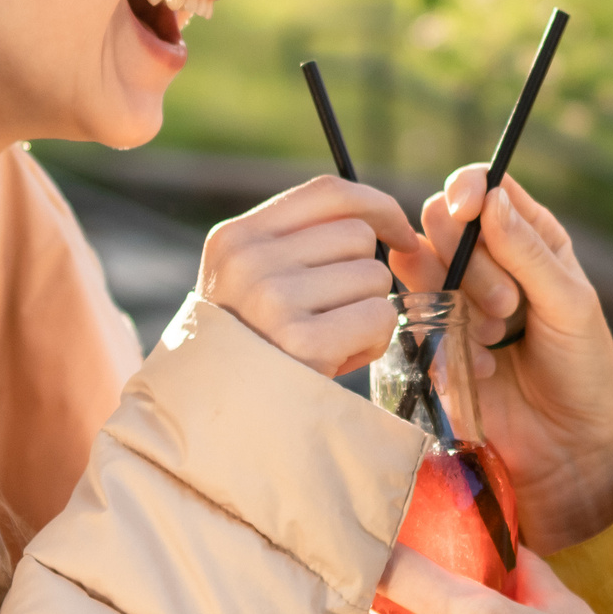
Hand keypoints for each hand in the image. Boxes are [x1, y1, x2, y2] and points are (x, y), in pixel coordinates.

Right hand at [199, 178, 421, 378]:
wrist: (214, 420)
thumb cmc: (251, 348)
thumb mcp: (249, 282)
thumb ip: (295, 244)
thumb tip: (380, 221)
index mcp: (235, 237)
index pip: (327, 193)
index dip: (377, 207)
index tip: (398, 235)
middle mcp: (250, 261)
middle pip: (357, 235)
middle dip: (365, 274)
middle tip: (336, 315)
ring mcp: (274, 300)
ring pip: (374, 276)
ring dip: (369, 312)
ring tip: (331, 342)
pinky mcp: (303, 342)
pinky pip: (379, 317)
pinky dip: (373, 342)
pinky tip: (339, 360)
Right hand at [395, 168, 612, 550]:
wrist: (565, 449)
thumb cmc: (583, 370)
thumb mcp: (570, 304)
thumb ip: (528, 251)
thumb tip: (489, 197)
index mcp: (529, 237)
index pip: (483, 189)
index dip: (467, 190)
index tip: (467, 209)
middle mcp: (487, 261)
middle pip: (441, 221)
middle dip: (468, 259)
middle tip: (507, 306)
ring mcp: (454, 299)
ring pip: (420, 265)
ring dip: (456, 298)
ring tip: (496, 336)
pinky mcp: (432, 339)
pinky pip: (414, 318)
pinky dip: (447, 340)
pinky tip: (485, 367)